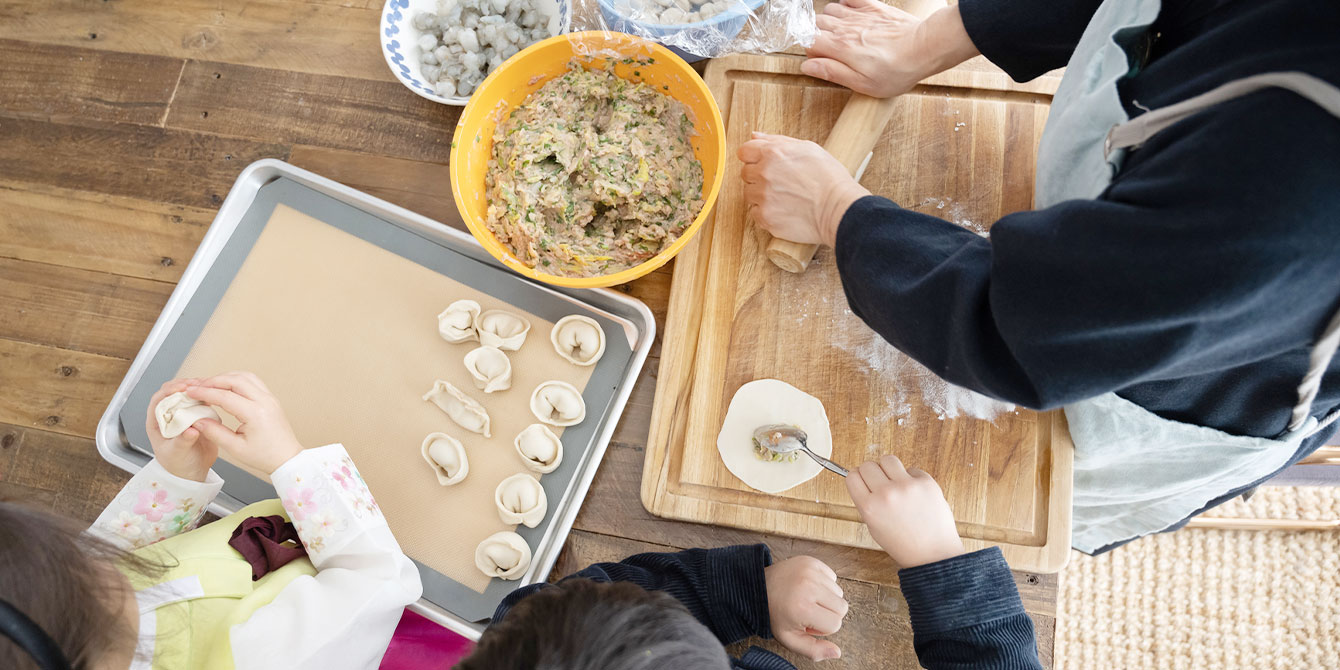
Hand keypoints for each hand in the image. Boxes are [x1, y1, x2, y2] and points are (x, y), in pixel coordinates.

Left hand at [145, 379, 216, 481]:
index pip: (159, 400)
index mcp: (157, 423)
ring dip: (197, 389)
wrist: (194, 472)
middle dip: (184, 386)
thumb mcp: (177, 454)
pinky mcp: (199, 416)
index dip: (169, 391)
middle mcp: (170, 416)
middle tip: (196, 384)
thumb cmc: (178, 465)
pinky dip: (207, 396)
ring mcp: (184, 415)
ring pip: (188, 395)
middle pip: (173, 393)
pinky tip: (214, 395)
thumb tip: (191, 430)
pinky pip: (202, 402)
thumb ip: (183, 441)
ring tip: (207, 387)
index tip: (181, 388)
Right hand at [184, 372, 304, 475]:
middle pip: (235, 380)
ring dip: (226, 377)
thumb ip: (214, 432)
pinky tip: (226, 386)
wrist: (286, 458)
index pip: (225, 396)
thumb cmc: (263, 456)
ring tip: (209, 385)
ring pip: (245, 377)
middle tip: (197, 386)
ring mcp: (270, 398)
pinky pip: (253, 381)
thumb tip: (196, 420)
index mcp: (255, 413)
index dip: (204, 393)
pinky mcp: (271, 399)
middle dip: (213, 381)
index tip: (190, 392)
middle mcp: (265, 401)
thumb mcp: (235, 448)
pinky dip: (237, 380)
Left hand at [738, 132, 869, 247]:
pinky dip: (766, 212)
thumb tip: (755, 136)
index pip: (744, 151)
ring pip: (749, 194)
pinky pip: (755, 213)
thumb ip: (777, 140)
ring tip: (784, 197)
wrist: (839, 209)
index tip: (763, 164)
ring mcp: (763, 197)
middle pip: (745, 173)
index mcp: (773, 153)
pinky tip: (784, 210)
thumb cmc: (829, 178)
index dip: (754, 157)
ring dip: (761, 195)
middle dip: (759, 176)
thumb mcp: (807, 148)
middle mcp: (764, 174)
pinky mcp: (765, 217)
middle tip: (781, 182)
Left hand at [764, 556, 847, 660]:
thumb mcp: (790, 639)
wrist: (758, 588)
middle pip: (842, 608)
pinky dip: (824, 584)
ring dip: (826, 598)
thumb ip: (814, 650)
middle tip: (809, 612)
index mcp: (803, 609)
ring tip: (807, 598)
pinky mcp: (811, 561)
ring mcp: (810, 571)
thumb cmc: (775, 615)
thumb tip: (837, 653)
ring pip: (839, 593)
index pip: (835, 624)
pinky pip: (832, 577)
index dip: (822, 628)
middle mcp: (808, 587)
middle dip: (828, 614)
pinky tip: (808, 587)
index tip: (807, 622)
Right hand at [803, 1, 978, 98]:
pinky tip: (851, 16)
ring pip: (829, 9)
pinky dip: (845, 4)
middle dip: (817, 36)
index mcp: (840, 48)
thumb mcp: (862, 83)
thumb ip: (832, 72)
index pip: (808, 42)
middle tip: (832, 50)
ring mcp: (859, 15)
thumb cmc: (897, 71)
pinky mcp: (873, 7)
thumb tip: (807, 67)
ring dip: (830, 21)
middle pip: (816, 24)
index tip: (820, 60)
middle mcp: (845, 28)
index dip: (811, 52)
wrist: (925, 48)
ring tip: (841, 34)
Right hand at [847, 455, 963, 567]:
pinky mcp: (926, 482)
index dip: (857, 477)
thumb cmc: (904, 544)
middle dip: (872, 472)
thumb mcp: (874, 527)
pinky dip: (911, 477)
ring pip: (888, 459)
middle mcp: (886, 494)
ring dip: (889, 468)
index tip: (863, 479)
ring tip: (896, 481)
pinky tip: (914, 493)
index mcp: (869, 507)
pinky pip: (911, 469)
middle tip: (880, 482)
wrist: (933, 553)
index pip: (853, 476)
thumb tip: (864, 479)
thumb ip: (867, 502)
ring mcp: (907, 486)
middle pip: (868, 465)